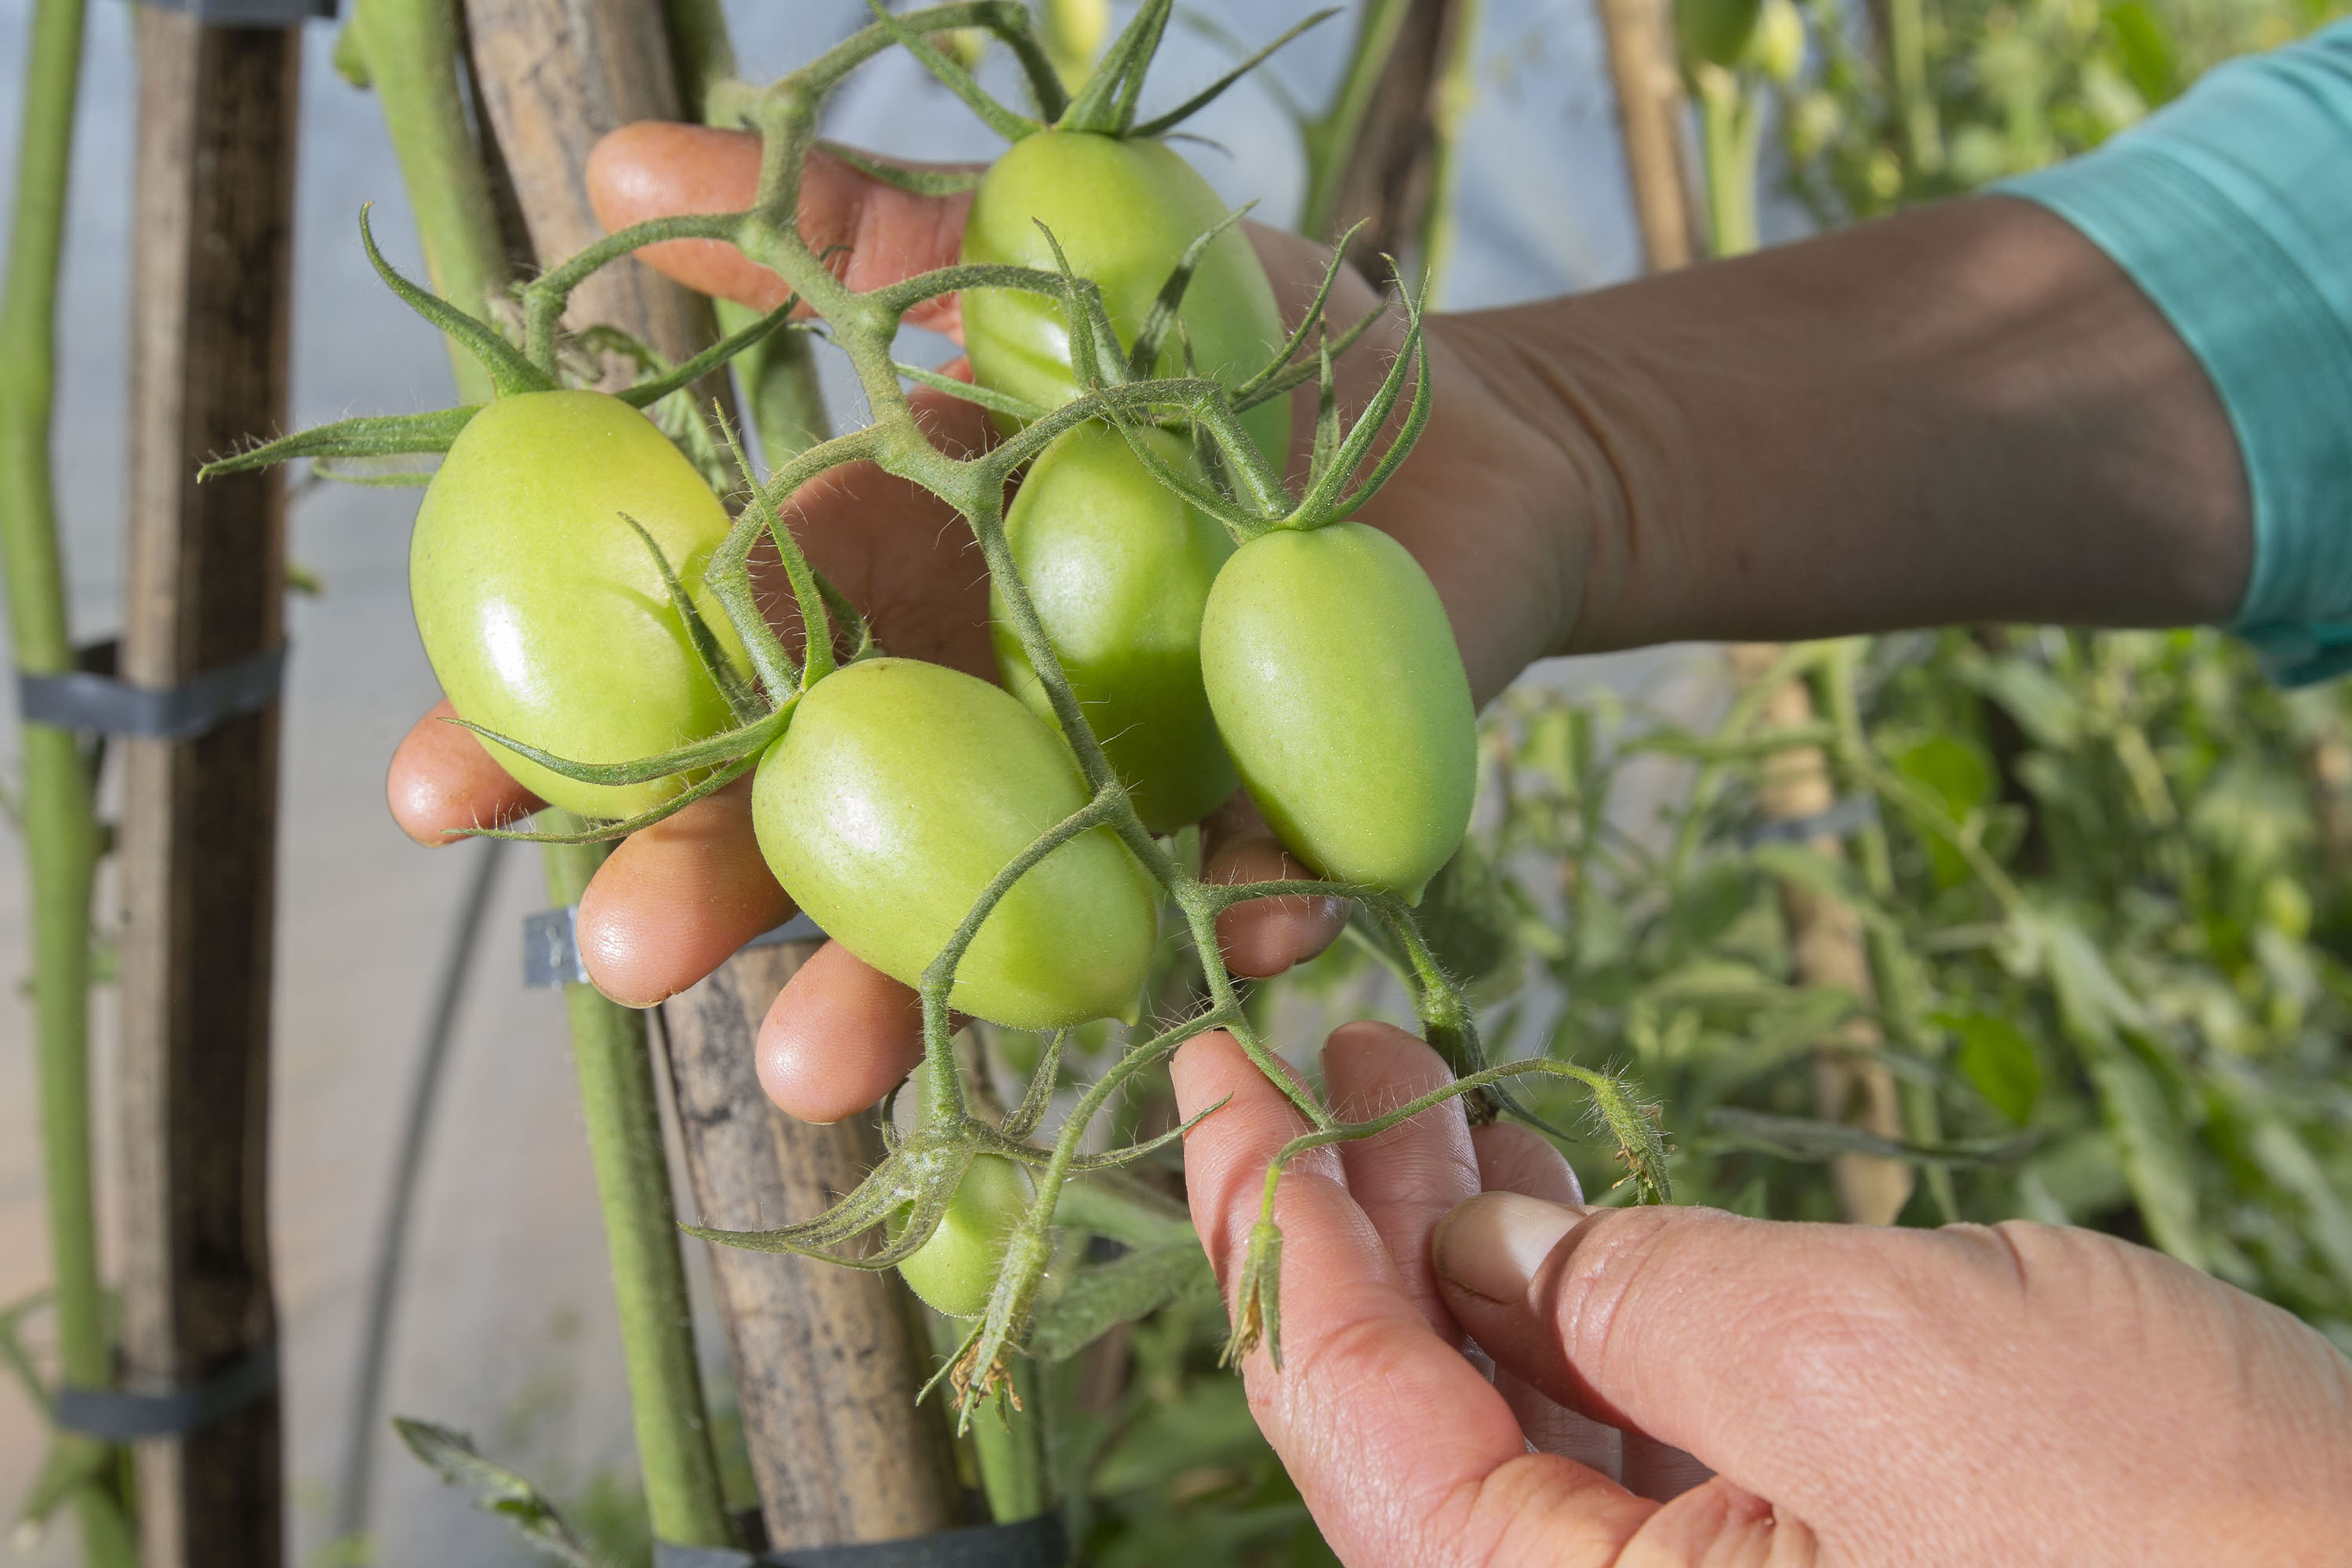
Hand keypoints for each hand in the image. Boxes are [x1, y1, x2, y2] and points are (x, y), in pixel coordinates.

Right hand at [385, 123, 1590, 1120]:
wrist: (1461, 425)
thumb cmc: (1229, 343)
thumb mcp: (1028, 256)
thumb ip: (839, 232)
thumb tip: (613, 168)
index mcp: (895, 588)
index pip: (704, 667)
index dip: (570, 733)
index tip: (437, 794)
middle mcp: (982, 718)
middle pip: (819, 823)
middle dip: (712, 892)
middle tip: (622, 964)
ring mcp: (1119, 793)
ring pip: (988, 907)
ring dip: (907, 988)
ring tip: (818, 1068)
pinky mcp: (1277, 829)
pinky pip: (1244, 893)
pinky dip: (1238, 918)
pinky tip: (1229, 936)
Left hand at [1175, 1021, 2351, 1566]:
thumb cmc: (2174, 1535)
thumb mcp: (1848, 1362)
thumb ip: (1620, 1300)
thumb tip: (1471, 1239)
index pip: (1343, 1411)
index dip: (1260, 1223)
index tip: (1211, 1067)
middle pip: (1402, 1415)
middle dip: (1348, 1211)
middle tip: (1307, 1039)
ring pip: (1504, 1414)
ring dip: (1448, 1235)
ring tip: (1405, 1069)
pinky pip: (1618, 1438)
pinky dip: (1566, 1301)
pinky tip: (1537, 1187)